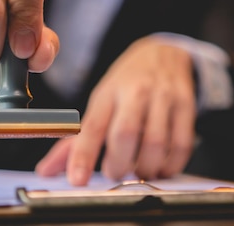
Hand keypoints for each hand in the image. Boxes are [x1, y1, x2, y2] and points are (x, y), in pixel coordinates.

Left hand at [36, 36, 195, 184]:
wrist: (163, 52)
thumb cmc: (127, 84)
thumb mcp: (100, 102)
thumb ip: (75, 140)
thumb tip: (47, 170)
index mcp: (108, 92)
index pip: (93, 126)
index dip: (83, 155)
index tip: (77, 180)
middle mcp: (136, 92)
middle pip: (126, 133)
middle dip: (118, 164)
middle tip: (114, 173)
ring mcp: (164, 97)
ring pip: (156, 142)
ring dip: (145, 168)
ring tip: (139, 171)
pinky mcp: (186, 105)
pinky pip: (182, 144)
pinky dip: (170, 164)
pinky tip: (161, 166)